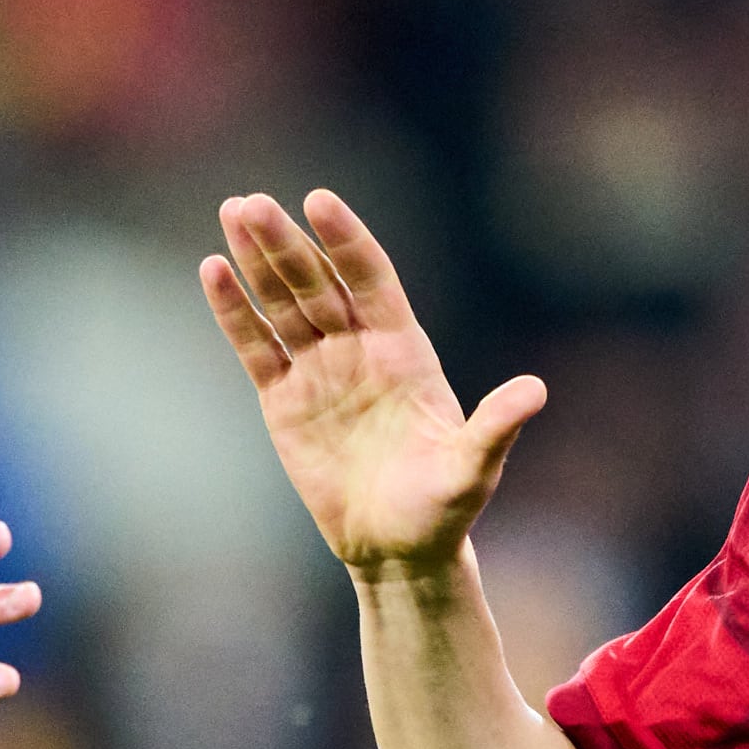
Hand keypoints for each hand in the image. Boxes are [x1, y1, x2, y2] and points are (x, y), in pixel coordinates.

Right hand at [202, 189, 546, 577]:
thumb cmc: (443, 507)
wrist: (397, 548)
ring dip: (256, 260)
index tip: (319, 201)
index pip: (370, 278)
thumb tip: (536, 391)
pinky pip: (255, 347)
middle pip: (317, 281)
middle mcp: (359, 347)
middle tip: (253, 204)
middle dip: (285, 243)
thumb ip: (496, 426)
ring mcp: (318, 369)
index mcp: (404, 348)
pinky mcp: (283, 399)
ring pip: (282, 303)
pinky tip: (213, 270)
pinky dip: (234, 312)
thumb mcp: (473, 468)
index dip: (346, 240)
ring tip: (231, 210)